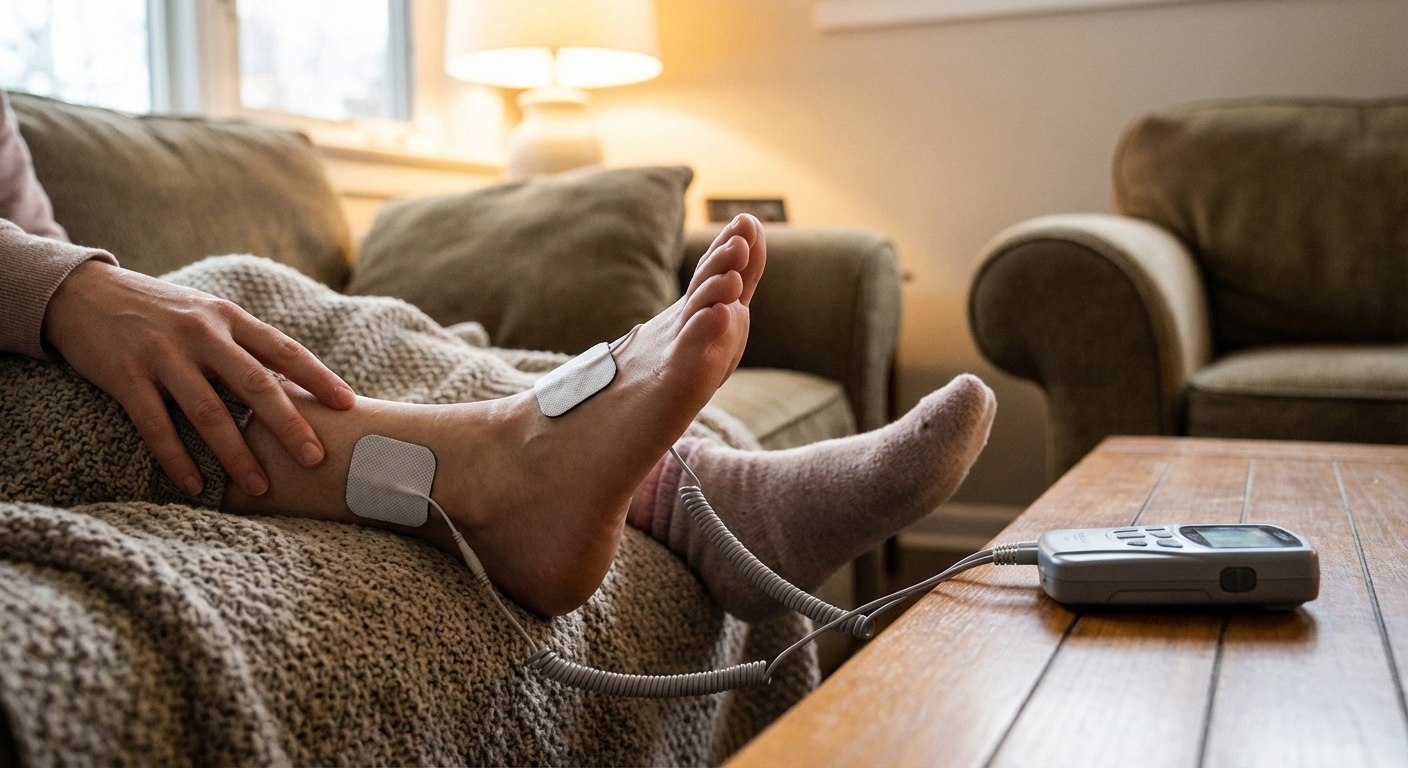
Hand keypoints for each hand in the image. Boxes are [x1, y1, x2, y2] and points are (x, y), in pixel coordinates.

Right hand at [42, 259, 355, 496]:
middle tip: (315, 459)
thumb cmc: (160, 312)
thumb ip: (244, 345)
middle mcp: (201, 333)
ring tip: (259, 487)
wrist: (83, 292)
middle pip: (255, 384)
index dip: (318, 377)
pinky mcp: (125, 375)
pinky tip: (194, 486)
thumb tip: (293, 387)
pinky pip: (155, 425)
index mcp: (229, 318)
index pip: (283, 350)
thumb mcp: (207, 315)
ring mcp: (162, 354)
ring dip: (236, 454)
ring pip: (208, 411)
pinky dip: (176, 458)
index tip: (348, 405)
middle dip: (287, 425)